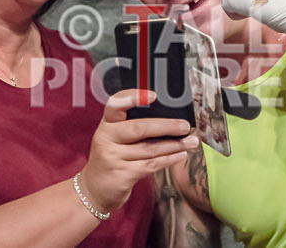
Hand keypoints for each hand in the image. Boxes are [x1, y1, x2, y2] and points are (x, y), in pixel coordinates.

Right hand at [80, 89, 197, 212]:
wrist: (94, 190)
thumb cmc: (110, 159)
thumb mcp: (113, 139)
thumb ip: (132, 128)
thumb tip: (169, 120)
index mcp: (106, 125)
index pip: (115, 104)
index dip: (133, 97)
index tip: (154, 96)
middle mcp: (106, 138)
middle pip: (139, 128)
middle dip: (167, 126)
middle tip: (185, 126)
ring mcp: (113, 157)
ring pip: (150, 148)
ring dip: (175, 145)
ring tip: (191, 141)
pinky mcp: (122, 175)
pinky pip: (151, 164)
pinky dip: (169, 159)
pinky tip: (180, 155)